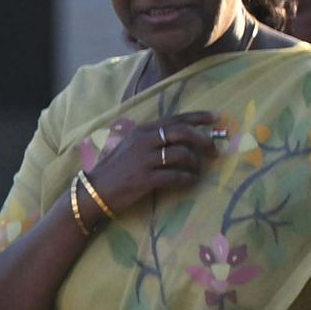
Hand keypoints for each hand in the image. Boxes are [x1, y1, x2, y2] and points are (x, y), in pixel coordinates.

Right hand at [84, 113, 230, 212]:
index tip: (216, 118)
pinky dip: (187, 179)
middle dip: (203, 140)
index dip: (198, 117)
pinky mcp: (145, 179)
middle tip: (214, 150)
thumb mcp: (130, 146)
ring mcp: (145, 160)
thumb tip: (180, 137)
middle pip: (182, 133)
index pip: (175, 118)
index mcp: (142, 130)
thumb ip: (151, 139)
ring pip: (182, 154)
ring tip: (196, 170)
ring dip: (195, 163)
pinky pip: (175, 176)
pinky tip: (189, 182)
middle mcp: (144, 141)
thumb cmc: (114, 170)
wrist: (94, 191)